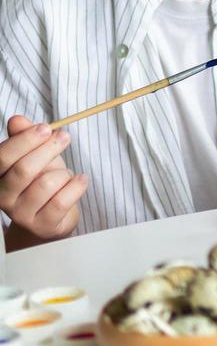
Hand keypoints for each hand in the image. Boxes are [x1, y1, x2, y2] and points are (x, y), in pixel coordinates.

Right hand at [0, 115, 87, 244]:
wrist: (51, 217)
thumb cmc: (42, 181)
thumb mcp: (36, 155)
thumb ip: (25, 137)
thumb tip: (16, 120)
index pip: (3, 157)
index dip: (25, 140)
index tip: (46, 128)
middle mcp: (3, 197)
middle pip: (23, 169)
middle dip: (48, 149)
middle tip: (65, 137)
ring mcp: (21, 214)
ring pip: (46, 184)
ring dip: (64, 173)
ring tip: (67, 174)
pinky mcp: (42, 225)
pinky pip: (61, 201)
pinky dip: (76, 186)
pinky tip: (81, 180)